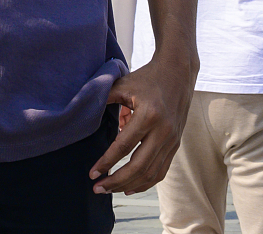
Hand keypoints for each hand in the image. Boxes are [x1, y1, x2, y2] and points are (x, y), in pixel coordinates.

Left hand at [89, 55, 192, 194]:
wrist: (178, 72)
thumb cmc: (147, 78)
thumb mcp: (123, 84)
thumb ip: (104, 99)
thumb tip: (84, 115)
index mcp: (148, 115)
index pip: (123, 146)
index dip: (106, 162)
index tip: (92, 173)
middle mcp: (163, 130)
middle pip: (138, 166)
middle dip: (116, 181)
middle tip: (98, 188)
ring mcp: (172, 140)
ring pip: (150, 173)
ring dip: (129, 185)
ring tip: (110, 189)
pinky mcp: (176, 144)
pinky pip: (161, 171)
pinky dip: (145, 183)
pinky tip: (130, 187)